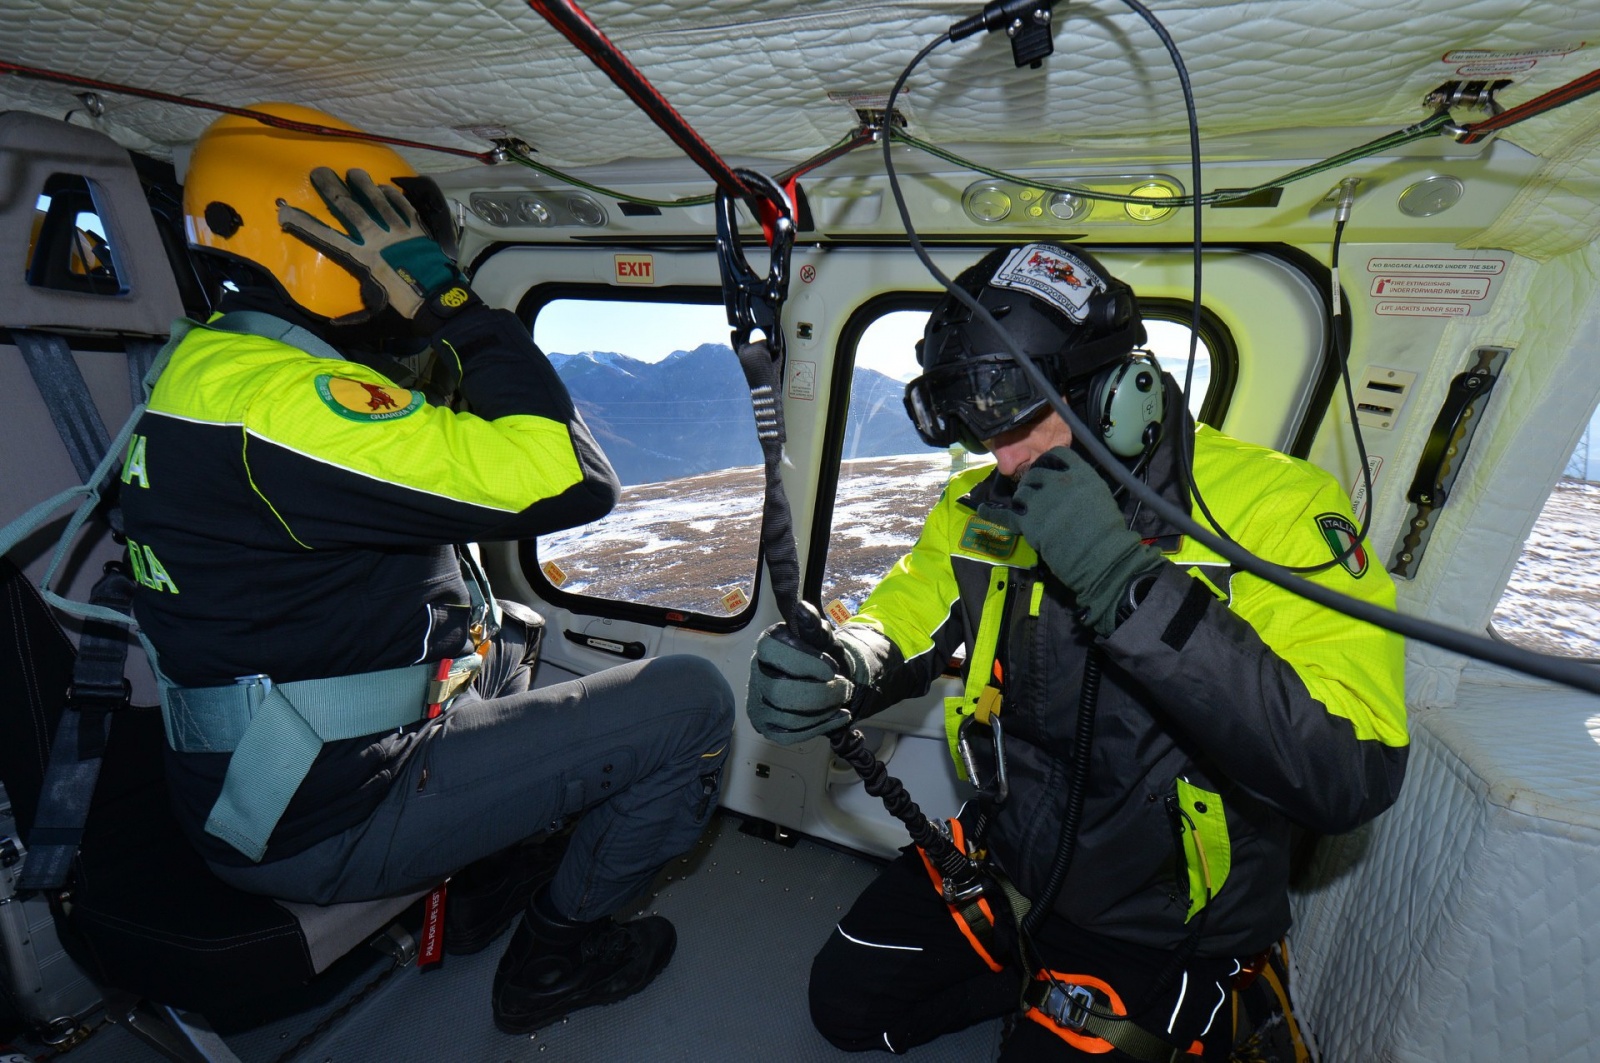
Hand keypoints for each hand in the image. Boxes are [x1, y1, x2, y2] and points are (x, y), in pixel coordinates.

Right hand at [278, 168, 476, 330]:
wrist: (443, 307)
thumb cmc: (407, 314)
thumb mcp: (375, 323)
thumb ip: (352, 324)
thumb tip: (330, 329)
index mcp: (363, 259)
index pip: (326, 237)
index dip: (303, 223)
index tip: (285, 209)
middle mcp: (378, 239)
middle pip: (350, 207)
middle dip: (332, 188)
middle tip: (319, 171)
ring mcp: (400, 232)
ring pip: (377, 201)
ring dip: (363, 184)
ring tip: (353, 171)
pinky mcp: (419, 231)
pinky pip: (403, 207)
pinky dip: (393, 196)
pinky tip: (386, 187)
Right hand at [747, 623, 858, 744]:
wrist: (829, 681)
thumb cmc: (824, 658)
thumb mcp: (825, 640)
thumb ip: (815, 627)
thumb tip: (803, 610)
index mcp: (767, 645)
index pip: (775, 653)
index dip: (807, 663)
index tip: (832, 668)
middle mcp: (756, 673)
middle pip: (780, 691)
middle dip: (821, 693)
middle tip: (844, 688)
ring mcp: (758, 702)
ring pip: (787, 717)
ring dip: (823, 711)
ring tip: (840, 701)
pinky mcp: (766, 725)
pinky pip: (790, 734)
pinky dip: (820, 727)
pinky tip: (837, 716)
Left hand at [977, 446, 1163, 635]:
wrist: (1098, 552)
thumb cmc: (1105, 525)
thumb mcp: (1098, 491)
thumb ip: (1079, 479)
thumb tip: (1064, 479)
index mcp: (1075, 469)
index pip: (1053, 456)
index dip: (1051, 465)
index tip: (1054, 475)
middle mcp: (1053, 479)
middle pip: (1034, 473)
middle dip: (1036, 483)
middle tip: (1045, 499)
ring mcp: (1037, 498)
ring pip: (1020, 493)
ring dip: (1024, 501)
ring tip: (1035, 512)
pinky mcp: (1025, 519)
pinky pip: (1003, 514)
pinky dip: (990, 513)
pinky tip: (981, 509)